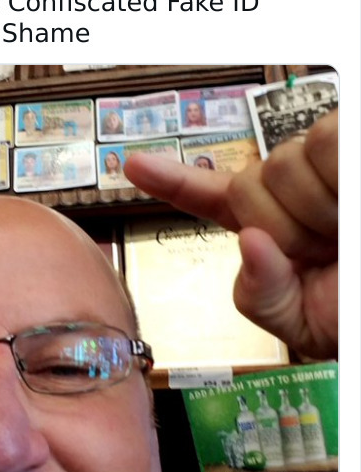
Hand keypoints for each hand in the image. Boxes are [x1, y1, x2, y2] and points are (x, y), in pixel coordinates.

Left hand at [124, 110, 337, 358]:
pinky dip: (339, 182)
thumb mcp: (305, 327)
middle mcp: (296, 192)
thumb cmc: (352, 316)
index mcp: (273, 232)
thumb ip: (261, 295)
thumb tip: (248, 242)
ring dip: (314, 209)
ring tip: (347, 231)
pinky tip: (353, 207)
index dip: (173, 181)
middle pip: (246, 186)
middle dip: (279, 227)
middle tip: (322, 252)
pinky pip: (326, 145)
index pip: (214, 200)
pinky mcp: (348, 145)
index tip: (133, 166)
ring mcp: (328, 166)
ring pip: (284, 162)